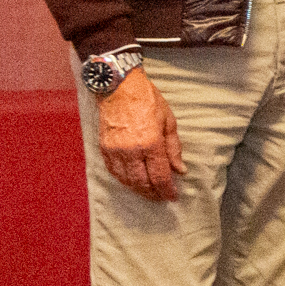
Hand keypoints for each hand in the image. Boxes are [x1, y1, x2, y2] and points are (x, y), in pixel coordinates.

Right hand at [97, 69, 183, 201]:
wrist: (120, 88)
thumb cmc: (147, 101)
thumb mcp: (169, 122)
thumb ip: (174, 149)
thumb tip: (180, 170)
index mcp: (151, 144)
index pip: (160, 176)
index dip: (167, 190)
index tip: (173, 196)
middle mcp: (131, 151)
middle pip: (142, 183)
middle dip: (153, 193)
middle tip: (162, 197)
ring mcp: (115, 151)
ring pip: (126, 180)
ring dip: (138, 189)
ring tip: (149, 192)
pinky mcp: (104, 148)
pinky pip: (114, 171)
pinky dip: (124, 180)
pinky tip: (132, 181)